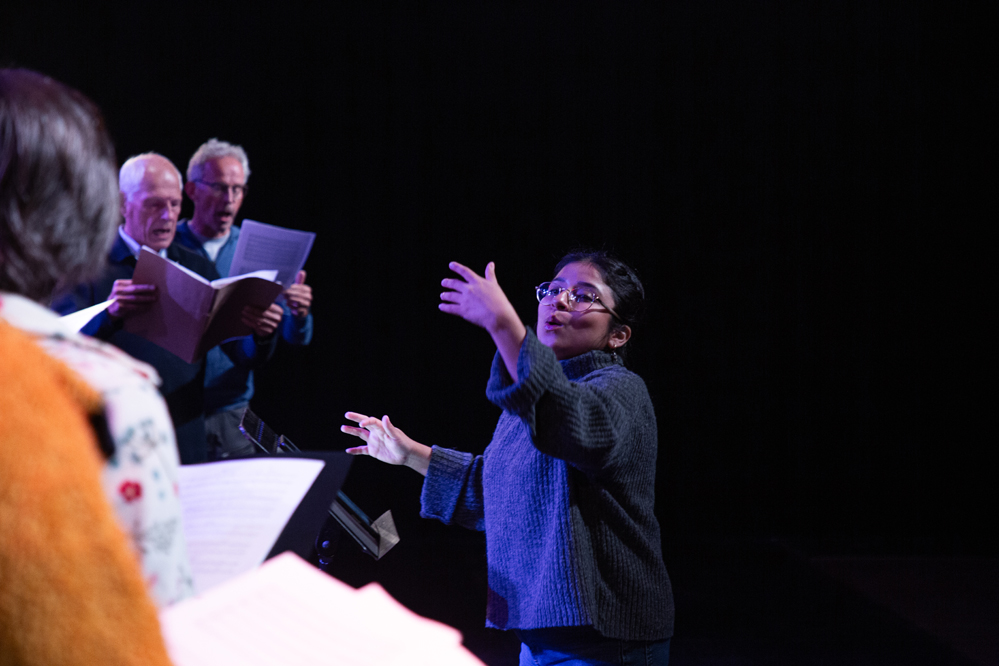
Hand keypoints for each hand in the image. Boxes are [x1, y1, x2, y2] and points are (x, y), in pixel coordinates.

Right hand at [107, 279, 156, 318]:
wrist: (110, 309)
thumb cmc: (120, 297)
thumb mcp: (123, 290)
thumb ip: (131, 286)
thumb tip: (148, 285)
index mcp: (118, 283)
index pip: (133, 282)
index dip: (143, 284)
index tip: (153, 285)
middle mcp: (117, 290)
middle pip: (134, 289)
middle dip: (146, 289)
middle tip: (155, 289)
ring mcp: (117, 298)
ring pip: (135, 298)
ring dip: (146, 298)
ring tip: (154, 298)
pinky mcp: (119, 306)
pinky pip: (133, 306)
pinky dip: (142, 306)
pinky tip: (148, 306)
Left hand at [241, 303, 283, 337]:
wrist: (269, 326)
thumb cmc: (267, 313)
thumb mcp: (268, 308)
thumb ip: (264, 304)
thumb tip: (252, 299)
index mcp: (279, 311)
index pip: (268, 307)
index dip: (258, 305)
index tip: (249, 303)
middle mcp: (278, 318)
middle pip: (263, 314)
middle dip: (253, 310)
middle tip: (244, 308)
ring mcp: (274, 326)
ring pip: (259, 320)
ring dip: (250, 316)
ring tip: (243, 312)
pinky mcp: (269, 331)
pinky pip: (257, 326)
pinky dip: (249, 322)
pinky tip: (244, 319)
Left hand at [285, 270, 311, 317]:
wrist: (300, 311)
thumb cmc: (297, 297)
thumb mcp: (298, 288)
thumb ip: (300, 280)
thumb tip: (302, 271)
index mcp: (308, 290)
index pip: (302, 287)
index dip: (296, 287)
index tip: (290, 287)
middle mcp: (309, 297)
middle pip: (300, 294)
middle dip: (291, 294)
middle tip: (284, 294)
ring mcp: (307, 305)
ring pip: (299, 302)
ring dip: (291, 300)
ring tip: (286, 299)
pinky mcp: (304, 312)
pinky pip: (298, 309)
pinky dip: (292, 307)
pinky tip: (288, 305)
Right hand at [341, 412, 430, 474]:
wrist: (406, 455)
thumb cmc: (403, 444)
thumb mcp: (396, 436)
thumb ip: (389, 427)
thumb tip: (385, 417)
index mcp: (381, 428)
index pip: (371, 421)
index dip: (366, 421)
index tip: (360, 424)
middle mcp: (376, 433)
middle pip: (364, 425)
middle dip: (355, 419)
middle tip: (347, 415)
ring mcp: (374, 441)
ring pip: (360, 435)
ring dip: (352, 431)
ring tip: (343, 428)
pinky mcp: (373, 451)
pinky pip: (362, 450)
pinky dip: (355, 450)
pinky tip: (348, 451)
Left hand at [440, 261, 526, 380]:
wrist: (499, 316)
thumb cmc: (499, 301)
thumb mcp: (494, 285)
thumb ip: (490, 274)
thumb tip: (491, 264)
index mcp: (477, 282)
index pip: (465, 272)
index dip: (457, 267)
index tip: (451, 265)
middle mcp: (469, 289)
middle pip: (454, 284)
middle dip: (447, 283)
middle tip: (443, 282)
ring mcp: (465, 300)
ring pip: (451, 296)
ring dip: (445, 295)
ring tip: (443, 296)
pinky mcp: (463, 311)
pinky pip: (450, 308)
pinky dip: (445, 307)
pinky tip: (441, 306)